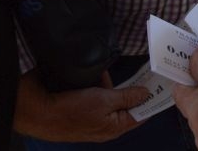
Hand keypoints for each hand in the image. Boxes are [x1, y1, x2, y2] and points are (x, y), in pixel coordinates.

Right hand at [13, 70, 148, 141]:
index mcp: (114, 127)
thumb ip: (127, 97)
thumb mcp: (104, 101)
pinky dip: (96, 80)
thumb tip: (146, 95)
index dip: (152, 100)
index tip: (164, 84)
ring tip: (107, 73)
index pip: (141, 114)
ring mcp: (92, 113)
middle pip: (126, 102)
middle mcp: (105, 122)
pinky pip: (95, 90)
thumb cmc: (69, 110)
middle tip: (143, 70)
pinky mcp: (80, 103)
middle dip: (131, 86)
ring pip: (110, 94)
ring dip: (110, 82)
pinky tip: (95, 72)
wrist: (33, 109)